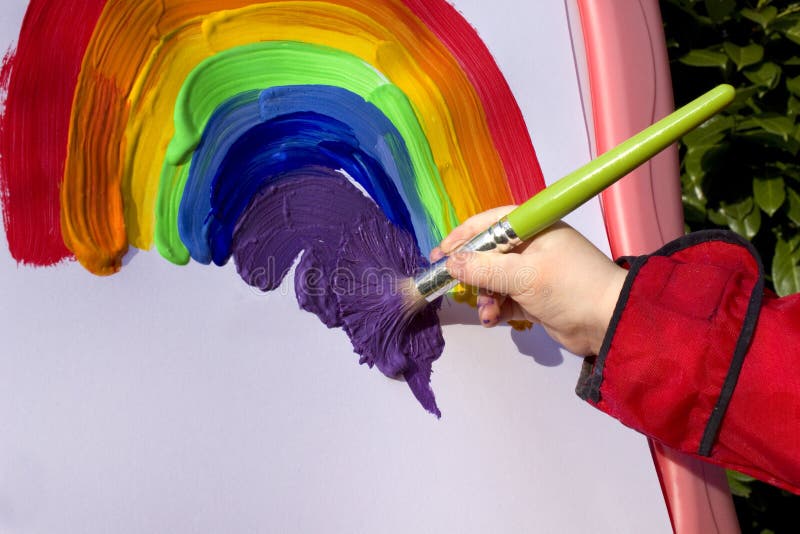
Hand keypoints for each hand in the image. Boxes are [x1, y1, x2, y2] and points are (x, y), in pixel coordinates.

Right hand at [430, 206, 626, 355]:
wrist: (610, 323)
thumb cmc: (570, 287)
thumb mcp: (523, 275)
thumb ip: (483, 268)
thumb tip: (451, 263)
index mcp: (534, 228)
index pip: (490, 223)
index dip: (463, 236)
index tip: (440, 254)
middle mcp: (532, 247)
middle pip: (488, 253)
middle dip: (471, 272)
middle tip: (450, 285)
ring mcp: (534, 274)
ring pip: (494, 280)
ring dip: (484, 296)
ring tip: (486, 311)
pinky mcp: (535, 299)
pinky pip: (505, 299)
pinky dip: (496, 309)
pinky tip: (493, 319)